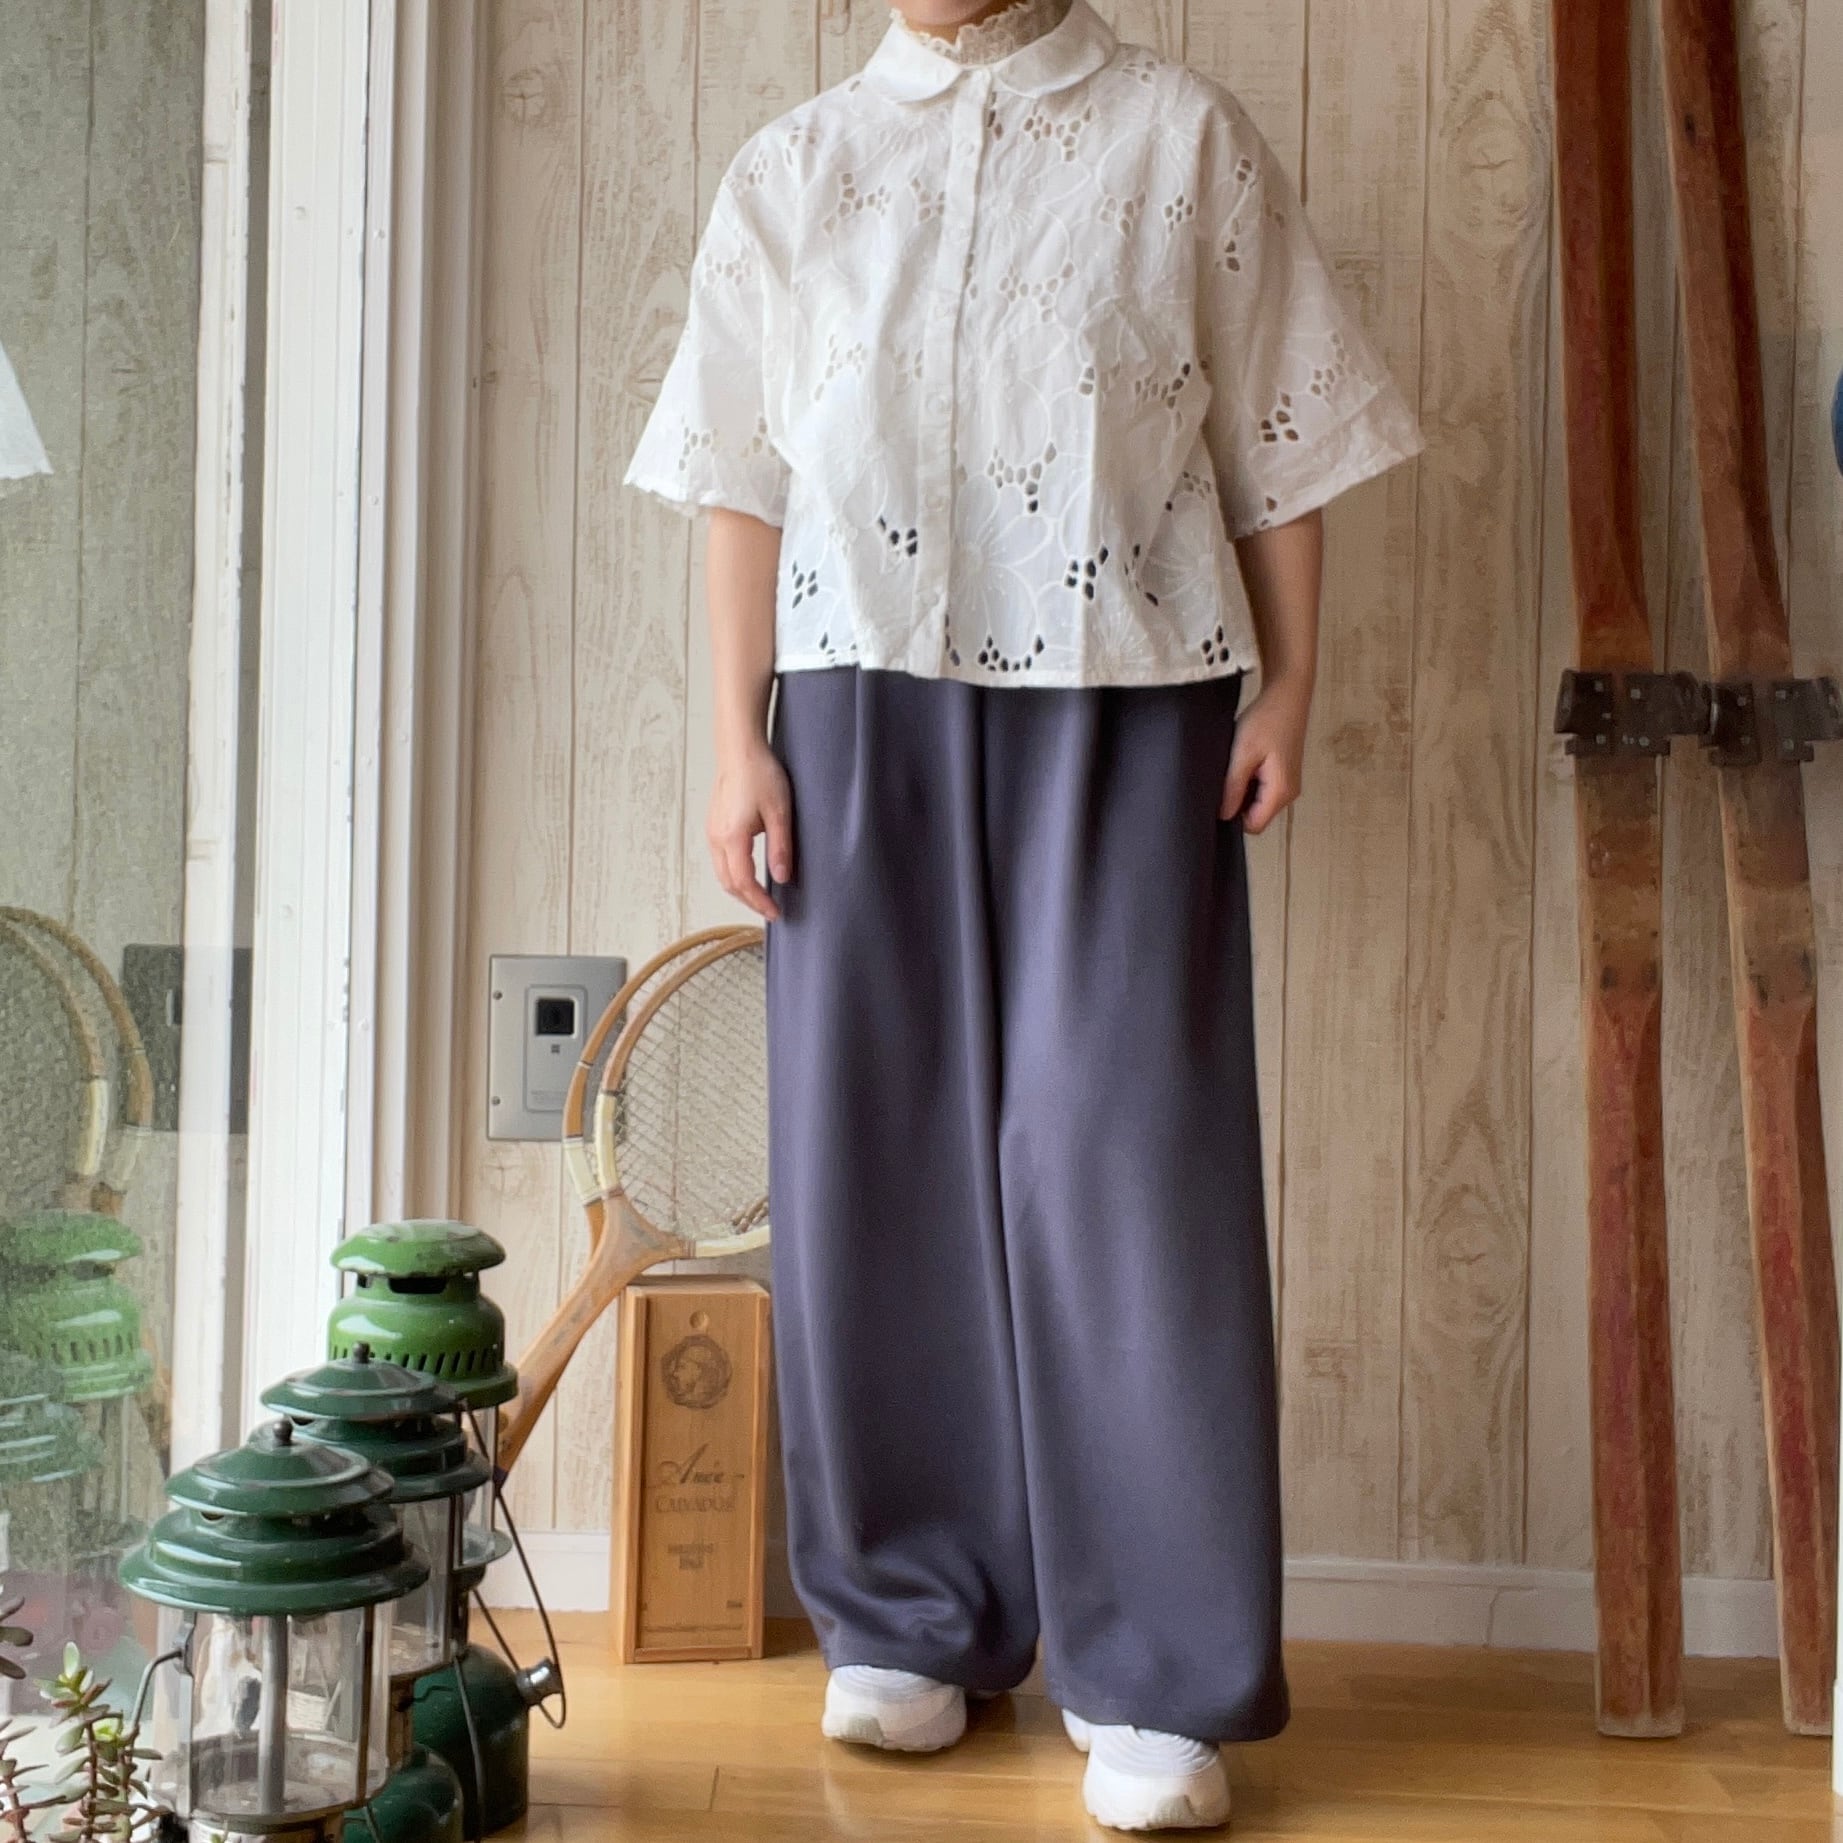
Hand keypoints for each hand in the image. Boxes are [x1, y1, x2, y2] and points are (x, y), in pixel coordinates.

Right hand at [707, 743, 793, 920]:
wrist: (740, 750)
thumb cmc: (760, 774)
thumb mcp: (779, 812)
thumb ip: (780, 847)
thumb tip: (782, 877)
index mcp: (732, 837)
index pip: (744, 883)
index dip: (759, 902)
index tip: (775, 913)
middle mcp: (716, 838)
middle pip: (729, 884)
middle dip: (749, 901)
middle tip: (769, 911)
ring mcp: (712, 832)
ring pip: (722, 874)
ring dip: (740, 890)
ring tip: (760, 897)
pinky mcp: (713, 826)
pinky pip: (720, 860)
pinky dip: (733, 875)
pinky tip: (749, 874)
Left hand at [1220, 676, 1311, 832]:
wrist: (1288, 694)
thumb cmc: (1267, 719)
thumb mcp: (1243, 754)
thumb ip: (1233, 787)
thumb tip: (1223, 815)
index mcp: (1280, 791)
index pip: (1253, 826)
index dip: (1233, 817)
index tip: (1217, 798)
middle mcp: (1289, 793)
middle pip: (1256, 816)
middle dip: (1237, 804)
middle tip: (1222, 779)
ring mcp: (1288, 783)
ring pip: (1258, 802)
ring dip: (1242, 790)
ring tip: (1233, 767)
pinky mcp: (1284, 773)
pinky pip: (1262, 789)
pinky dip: (1250, 780)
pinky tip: (1242, 762)